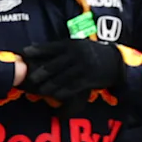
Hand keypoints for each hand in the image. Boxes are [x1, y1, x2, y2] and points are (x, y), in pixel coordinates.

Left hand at [18, 37, 132, 106]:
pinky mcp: (88, 80)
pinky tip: (55, 96)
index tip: (25, 53)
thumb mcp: (79, 45)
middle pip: (54, 65)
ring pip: (62, 78)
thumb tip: (39, 49)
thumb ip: (62, 48)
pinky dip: (63, 93)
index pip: (51, 47)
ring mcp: (83, 68)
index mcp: (72, 45)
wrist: (116, 61)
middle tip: (31, 79)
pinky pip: (72, 87)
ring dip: (50, 85)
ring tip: (41, 90)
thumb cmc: (93, 52)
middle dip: (42, 73)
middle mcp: (76, 55)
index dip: (37, 50)